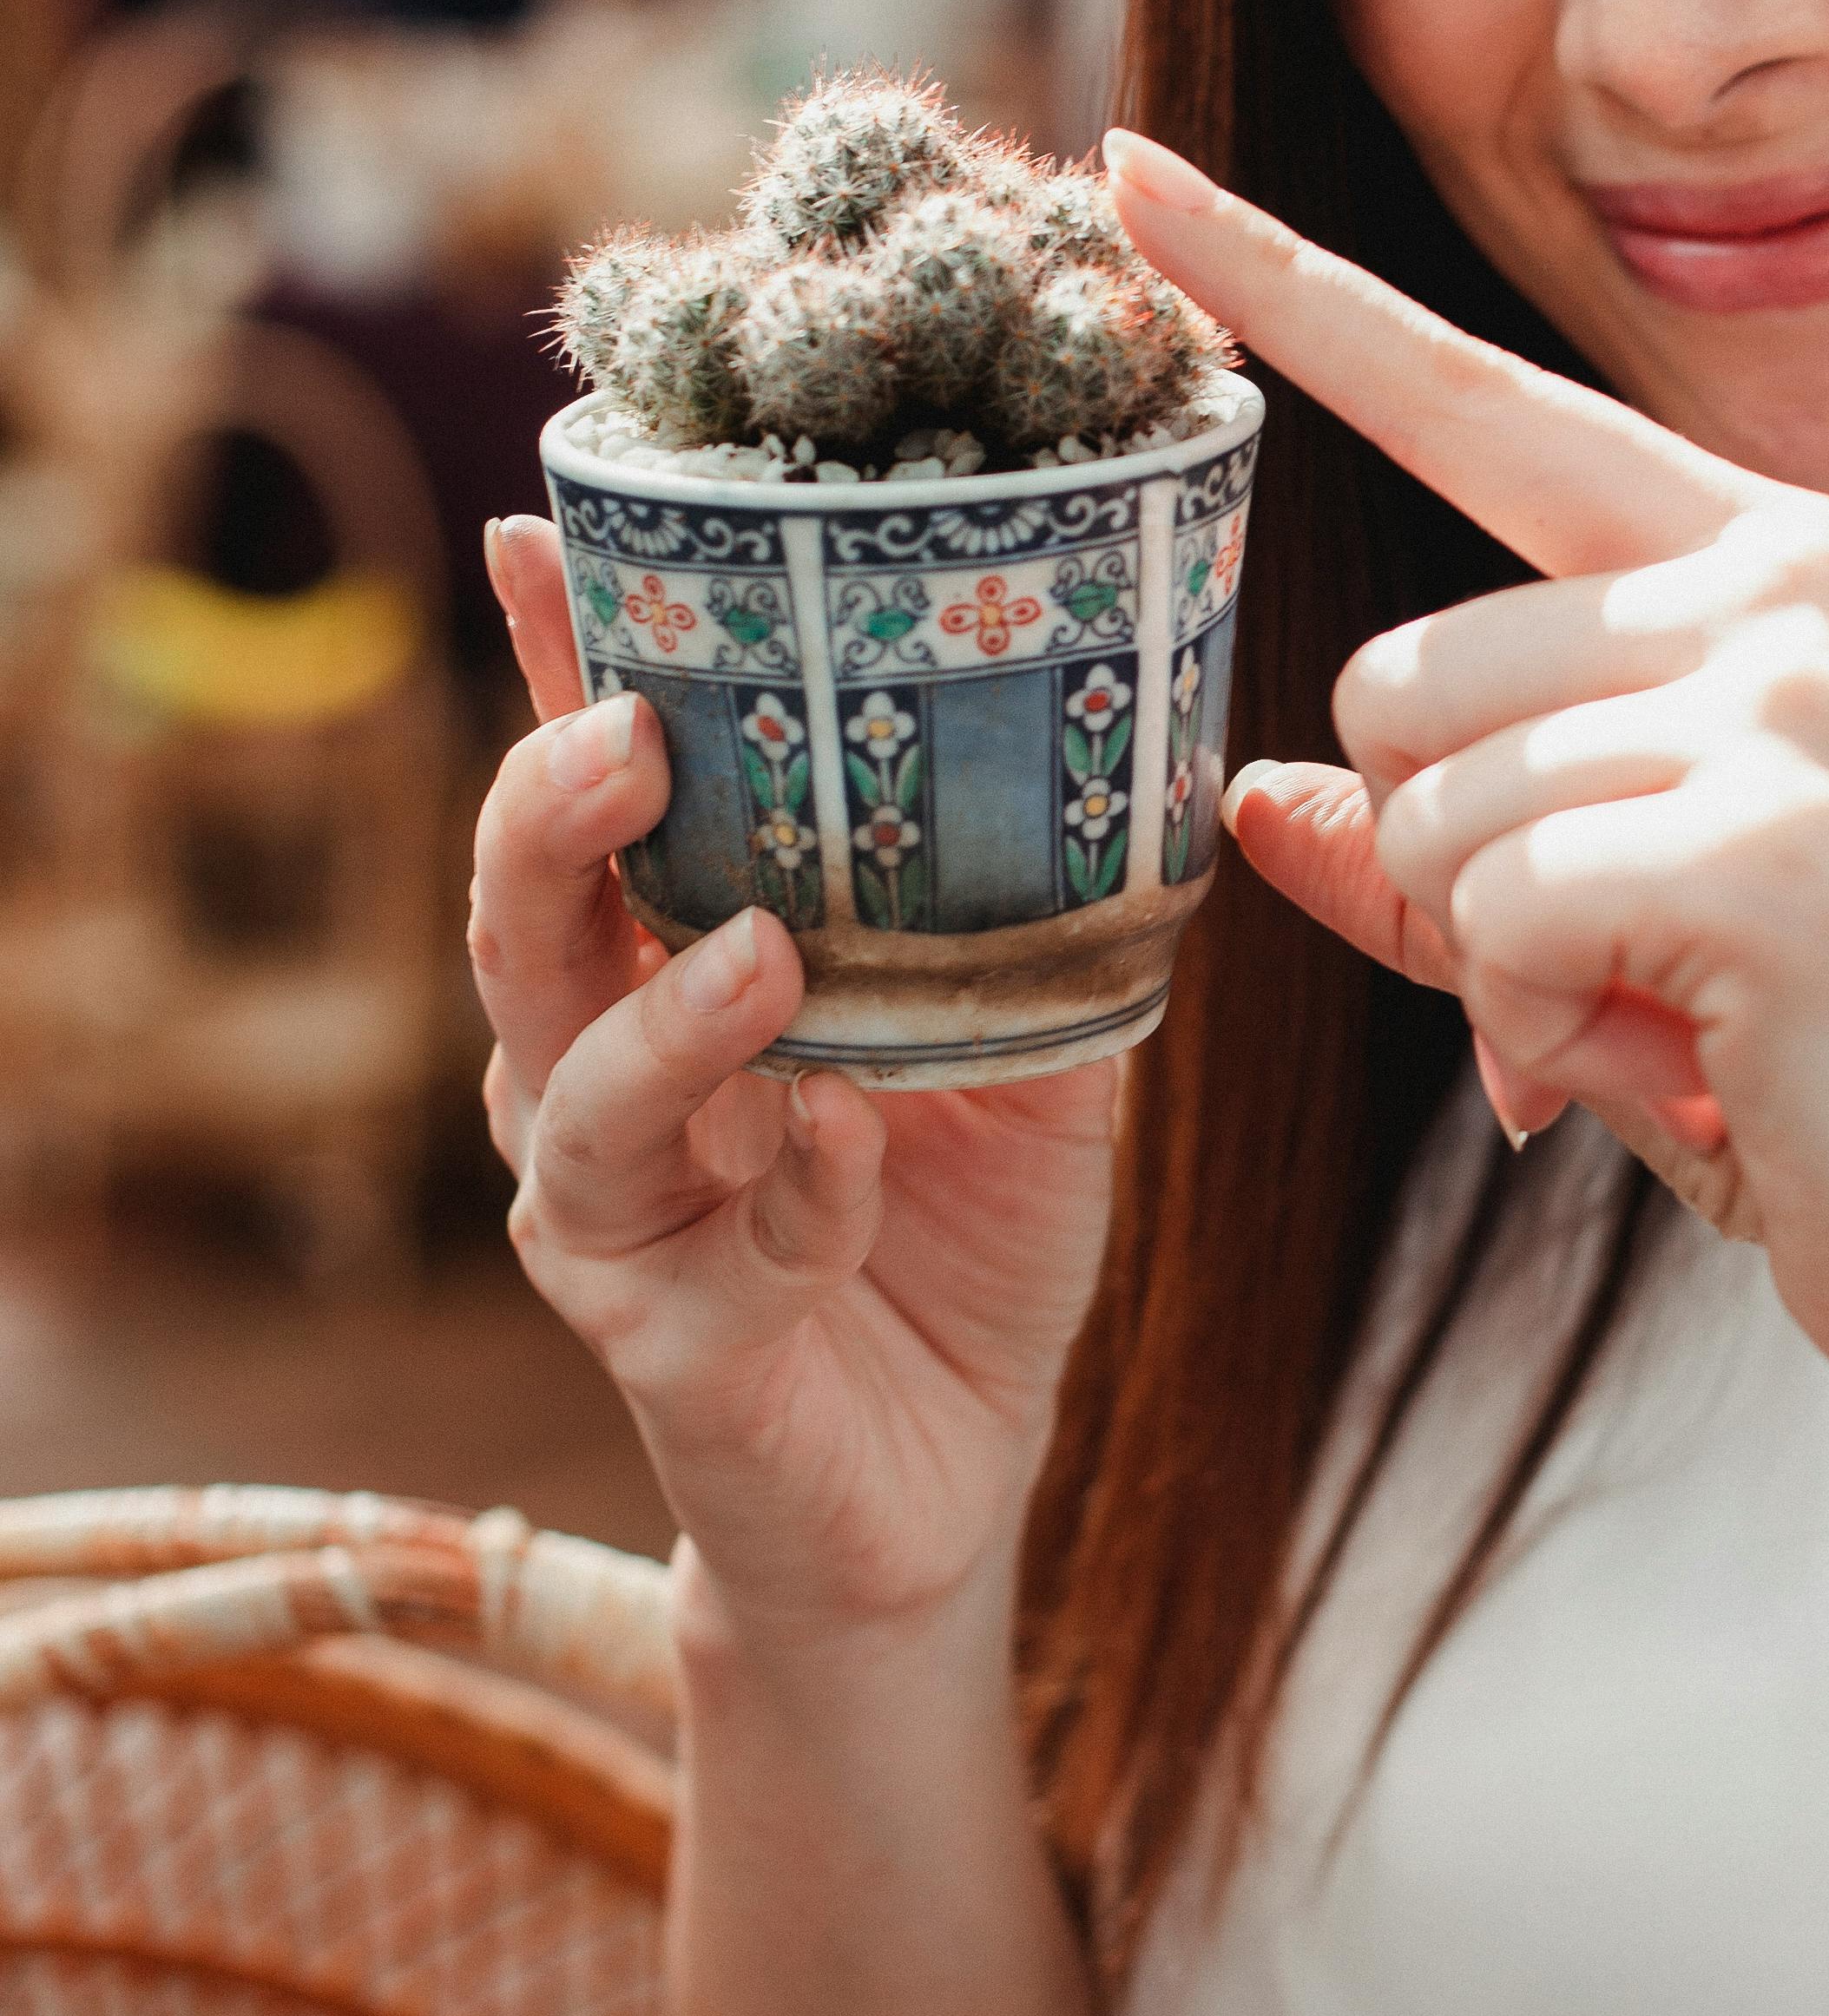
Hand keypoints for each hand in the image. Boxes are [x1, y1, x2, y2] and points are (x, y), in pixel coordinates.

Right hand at [473, 520, 1116, 1654]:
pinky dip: (799, 1188)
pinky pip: (718, 1253)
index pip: (593, 805)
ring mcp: (615, 1220)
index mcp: (665, 977)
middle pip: (518, 927)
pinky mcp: (670, 1343)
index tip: (536, 533)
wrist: (949, 1483)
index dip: (548, 670)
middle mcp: (598, 1081)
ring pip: (569, 1095)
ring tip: (760, 948)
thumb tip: (1123, 736)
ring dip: (664, 1017)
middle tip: (632, 732)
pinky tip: (852, 1142)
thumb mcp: (1020, 1054)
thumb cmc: (955, 1238)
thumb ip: (1025, 925)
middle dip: (550, 815)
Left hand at [1102, 139, 1828, 1676]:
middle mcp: (1791, 579)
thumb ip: (1432, 858)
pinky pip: (1499, 907)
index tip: (1124, 166)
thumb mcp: (1601, 947)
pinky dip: (1543, 1022)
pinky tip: (1679, 1065)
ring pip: (1427, 800)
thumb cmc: (1827, 1090)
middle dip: (1445, 866)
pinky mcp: (1778, 838)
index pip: (1470, 397)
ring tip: (1659, 1025)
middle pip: (1394, 676)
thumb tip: (1253, 795)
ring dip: (1494, 962)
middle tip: (1604, 980)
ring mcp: (1798, 696)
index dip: (1283, 288)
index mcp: (1764, 557)